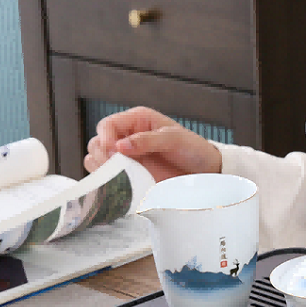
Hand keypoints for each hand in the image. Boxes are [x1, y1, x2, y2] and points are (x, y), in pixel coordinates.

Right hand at [84, 106, 222, 181]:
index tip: (112, 151)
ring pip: (99, 161)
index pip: (108, 125)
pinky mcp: (132, 175)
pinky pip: (111, 178)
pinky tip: (119, 185)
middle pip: (98, 143)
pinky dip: (109, 182)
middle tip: (115, 166)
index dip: (106, 137)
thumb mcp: (174, 139)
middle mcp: (129, 138)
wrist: (207, 171)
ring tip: (117, 176)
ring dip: (102, 169)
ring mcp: (129, 158)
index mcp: (137, 121)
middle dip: (101, 155)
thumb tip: (120, 146)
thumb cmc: (194, 149)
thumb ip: (147, 140)